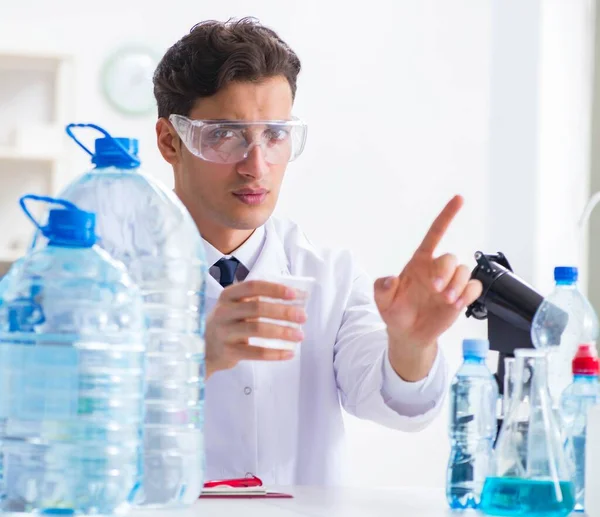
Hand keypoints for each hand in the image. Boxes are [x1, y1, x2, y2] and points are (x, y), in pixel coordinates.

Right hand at [204, 280, 307, 377]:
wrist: (203, 349)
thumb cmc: (228, 323)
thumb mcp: (237, 307)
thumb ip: (259, 301)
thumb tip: (296, 300)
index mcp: (229, 295)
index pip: (253, 286)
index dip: (274, 289)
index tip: (294, 294)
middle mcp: (224, 311)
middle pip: (257, 308)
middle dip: (283, 312)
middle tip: (303, 316)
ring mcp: (224, 332)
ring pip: (257, 329)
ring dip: (282, 332)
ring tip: (300, 335)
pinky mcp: (227, 351)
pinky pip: (254, 353)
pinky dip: (274, 353)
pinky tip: (289, 353)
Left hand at [374, 195, 482, 380]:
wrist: (408, 334)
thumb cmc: (395, 312)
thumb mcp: (382, 300)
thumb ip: (382, 287)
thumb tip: (390, 279)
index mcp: (419, 262)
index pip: (435, 233)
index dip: (446, 216)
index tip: (458, 199)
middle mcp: (436, 269)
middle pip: (450, 257)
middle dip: (445, 271)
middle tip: (436, 289)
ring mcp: (450, 283)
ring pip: (464, 271)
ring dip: (458, 285)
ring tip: (445, 300)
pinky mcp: (461, 296)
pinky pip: (474, 287)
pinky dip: (468, 294)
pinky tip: (456, 304)